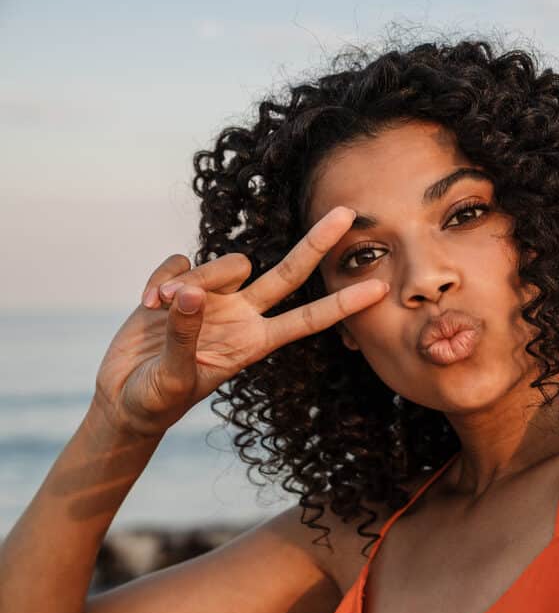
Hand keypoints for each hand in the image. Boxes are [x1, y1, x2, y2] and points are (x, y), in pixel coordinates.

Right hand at [92, 206, 385, 437]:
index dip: (343, 305)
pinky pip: (181, 261)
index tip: (379, 289)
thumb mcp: (173, 378)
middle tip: (347, 212)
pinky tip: (147, 302)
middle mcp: (242, 314)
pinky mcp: (180, 283)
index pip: (308, 320)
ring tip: (159, 307)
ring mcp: (213, 297)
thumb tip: (190, 292)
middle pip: (289, 272)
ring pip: (227, 263)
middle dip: (317, 243)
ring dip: (194, 279)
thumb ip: (184, 336)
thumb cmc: (156, 400)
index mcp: (254, 343)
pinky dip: (161, 277)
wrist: (125, 397)